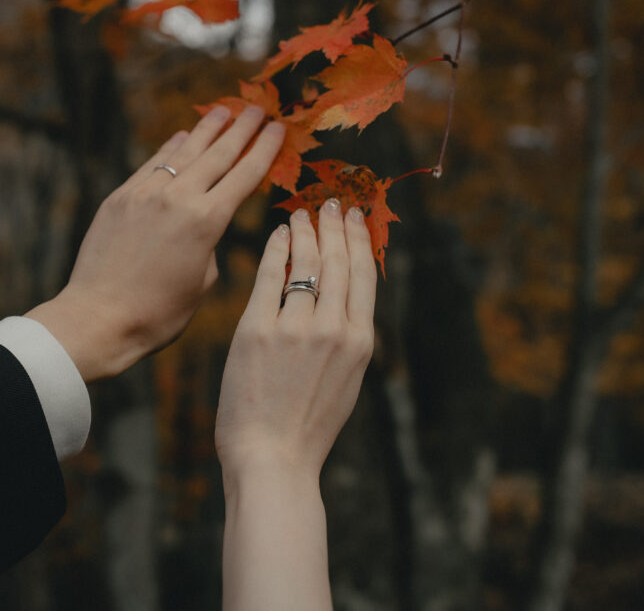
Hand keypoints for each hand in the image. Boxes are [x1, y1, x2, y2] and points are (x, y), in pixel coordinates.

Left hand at [26, 105, 284, 380]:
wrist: (98, 318)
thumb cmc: (159, 312)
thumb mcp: (204, 280)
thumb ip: (211, 240)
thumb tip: (205, 216)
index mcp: (207, 221)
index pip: (245, 174)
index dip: (265, 148)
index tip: (278, 128)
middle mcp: (178, 198)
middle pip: (219, 153)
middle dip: (242, 129)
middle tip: (258, 109)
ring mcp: (146, 193)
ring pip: (184, 151)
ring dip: (207, 129)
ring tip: (223, 111)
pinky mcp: (121, 197)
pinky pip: (153, 163)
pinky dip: (172, 148)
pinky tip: (182, 137)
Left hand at [215, 198, 376, 490]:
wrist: (273, 461)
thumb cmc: (308, 426)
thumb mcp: (346, 380)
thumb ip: (347, 337)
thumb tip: (343, 297)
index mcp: (360, 341)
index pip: (364, 274)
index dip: (358, 239)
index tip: (355, 217)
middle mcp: (333, 329)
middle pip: (337, 261)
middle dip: (334, 226)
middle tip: (330, 203)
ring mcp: (295, 329)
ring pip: (305, 263)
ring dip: (305, 232)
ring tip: (301, 215)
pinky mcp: (258, 331)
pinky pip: (270, 278)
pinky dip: (276, 250)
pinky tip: (278, 235)